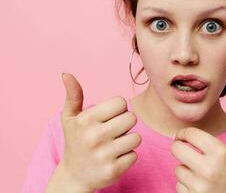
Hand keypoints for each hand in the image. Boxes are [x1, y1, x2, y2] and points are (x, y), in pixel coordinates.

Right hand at [59, 73, 141, 191]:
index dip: (118, 109)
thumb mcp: (70, 118)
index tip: (109, 117)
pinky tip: (114, 158)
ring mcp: (104, 155)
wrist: (74, 176)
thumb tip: (65, 73)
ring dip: (128, 141)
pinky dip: (127, 156)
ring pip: (136, 138)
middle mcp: (94, 136)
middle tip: (113, 132)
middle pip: (132, 118)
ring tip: (114, 145)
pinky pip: (134, 155)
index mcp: (86, 119)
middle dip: (125, 124)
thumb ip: (73, 95)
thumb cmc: (75, 141)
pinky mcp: (113, 170)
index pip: (121, 102)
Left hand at [170, 97, 225, 192]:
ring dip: (185, 169)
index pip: (189, 134)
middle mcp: (209, 169)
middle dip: (180, 149)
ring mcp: (200, 186)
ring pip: (177, 168)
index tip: (185, 137)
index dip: (184, 134)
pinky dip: (185, 185)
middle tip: (188, 152)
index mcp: (221, 152)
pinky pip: (178, 185)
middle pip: (176, 149)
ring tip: (200, 172)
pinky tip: (199, 186)